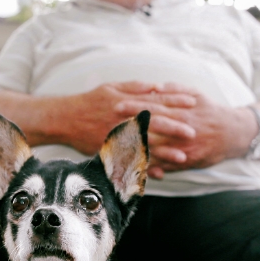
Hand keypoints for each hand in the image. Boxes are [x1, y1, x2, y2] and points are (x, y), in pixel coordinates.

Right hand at [58, 82, 197, 156]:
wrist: (65, 119)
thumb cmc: (90, 101)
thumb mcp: (112, 87)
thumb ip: (136, 87)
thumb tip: (159, 86)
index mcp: (127, 102)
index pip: (156, 100)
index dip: (175, 101)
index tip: (193, 103)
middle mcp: (124, 119)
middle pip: (154, 124)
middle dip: (175, 128)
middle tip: (193, 133)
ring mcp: (117, 136)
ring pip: (145, 145)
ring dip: (165, 153)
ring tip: (182, 158)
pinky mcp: (111, 151)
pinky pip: (131, 162)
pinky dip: (146, 168)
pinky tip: (161, 174)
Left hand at [113, 84, 249, 177]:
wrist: (234, 133)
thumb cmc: (211, 111)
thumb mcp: (196, 94)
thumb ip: (175, 89)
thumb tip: (156, 86)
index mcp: (180, 111)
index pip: (152, 107)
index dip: (133, 107)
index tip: (116, 104)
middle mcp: (181, 130)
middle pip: (150, 128)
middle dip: (129, 127)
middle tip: (109, 125)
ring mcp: (184, 147)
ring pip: (156, 148)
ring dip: (135, 149)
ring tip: (116, 148)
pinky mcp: (188, 161)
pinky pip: (167, 166)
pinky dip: (152, 167)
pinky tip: (136, 168)